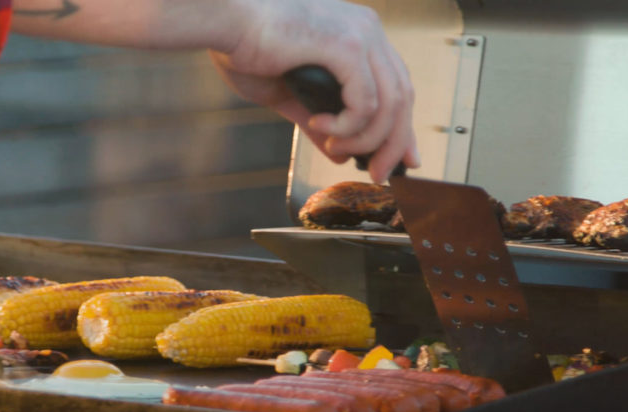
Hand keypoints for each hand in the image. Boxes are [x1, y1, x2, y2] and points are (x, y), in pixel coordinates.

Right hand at [208, 0, 418, 182]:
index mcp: (358, 35)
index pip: (397, 86)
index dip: (402, 128)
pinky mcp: (347, 45)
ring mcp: (361, 35)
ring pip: (390, 105)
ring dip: (365, 139)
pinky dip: (347, 125)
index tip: (402, 160)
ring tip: (334, 147)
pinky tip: (319, 123)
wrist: (225, 22)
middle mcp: (367, 30)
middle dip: (393, 143)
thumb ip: (317, 121)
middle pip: (403, 97)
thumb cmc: (246, 48)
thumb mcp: (288, 95)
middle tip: (377, 173)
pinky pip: (366, 102)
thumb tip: (339, 153)